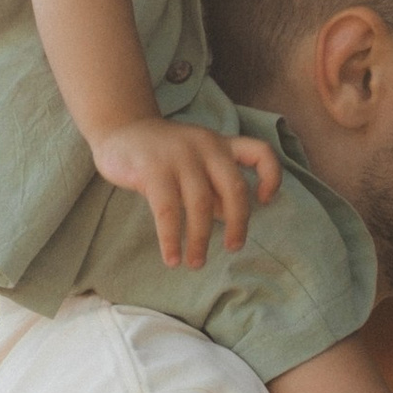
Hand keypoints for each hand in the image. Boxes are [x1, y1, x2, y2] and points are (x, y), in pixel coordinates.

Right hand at [92, 115, 281, 267]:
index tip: (265, 201)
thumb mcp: (196, 163)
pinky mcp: (153, 169)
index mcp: (221, 145)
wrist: (121, 130)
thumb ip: (213, 187)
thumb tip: (227, 220)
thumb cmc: (164, 154)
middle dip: (237, 224)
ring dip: (201, 239)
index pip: (260, 152)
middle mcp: (206, 147)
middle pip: (234, 188)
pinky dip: (171, 239)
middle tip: (233, 248)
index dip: (272, 176)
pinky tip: (172, 258)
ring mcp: (180, 156)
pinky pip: (167, 211)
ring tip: (196, 262)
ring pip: (200, 204)